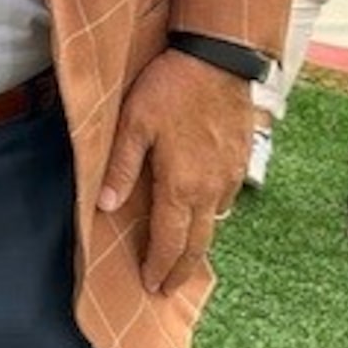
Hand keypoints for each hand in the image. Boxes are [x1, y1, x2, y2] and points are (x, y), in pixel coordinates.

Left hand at [97, 50, 250, 293]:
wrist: (218, 59)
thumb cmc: (171, 87)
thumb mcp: (134, 123)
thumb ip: (121, 167)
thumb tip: (106, 207)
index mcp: (181, 185)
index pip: (169, 240)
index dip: (159, 266)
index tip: (151, 285)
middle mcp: (210, 189)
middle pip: (197, 243)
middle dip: (181, 269)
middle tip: (168, 287)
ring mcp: (229, 176)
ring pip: (214, 223)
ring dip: (197, 244)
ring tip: (182, 255)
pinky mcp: (240, 160)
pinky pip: (225, 200)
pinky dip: (211, 216)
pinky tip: (200, 211)